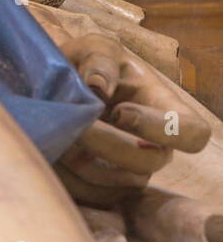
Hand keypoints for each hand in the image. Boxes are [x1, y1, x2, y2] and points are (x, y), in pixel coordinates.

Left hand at [55, 32, 209, 206]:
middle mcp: (153, 146)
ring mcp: (128, 170)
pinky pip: (88, 194)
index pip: (193, 133)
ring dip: (82, 161)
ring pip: (116, 183)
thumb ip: (99, 61)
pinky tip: (48, 150)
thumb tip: (99, 88)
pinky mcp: (100, 186)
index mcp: (163, 109)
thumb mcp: (94, 48)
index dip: (163, 130)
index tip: (121, 112)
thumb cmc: (86, 62)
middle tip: (76, 127)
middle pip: (148, 164)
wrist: (57, 80)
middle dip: (109, 146)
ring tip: (56, 133)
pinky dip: (64, 175)